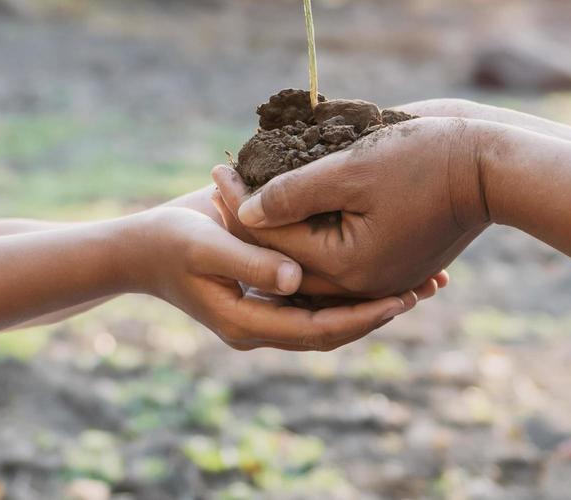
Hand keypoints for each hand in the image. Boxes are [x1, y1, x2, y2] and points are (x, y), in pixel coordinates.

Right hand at [125, 205, 419, 350]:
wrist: (139, 246)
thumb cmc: (168, 240)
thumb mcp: (206, 244)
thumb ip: (251, 261)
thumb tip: (297, 280)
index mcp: (249, 324)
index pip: (320, 330)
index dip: (364, 316)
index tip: (404, 298)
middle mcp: (265, 326)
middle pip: (336, 329)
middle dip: (383, 310)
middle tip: (431, 288)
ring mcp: (268, 311)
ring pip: (332, 315)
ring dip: (375, 298)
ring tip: (423, 279)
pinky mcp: (270, 291)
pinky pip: (321, 297)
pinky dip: (354, 284)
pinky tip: (383, 262)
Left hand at [212, 117, 491, 298]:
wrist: (491, 165)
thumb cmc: (424, 159)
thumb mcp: (351, 169)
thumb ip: (294, 193)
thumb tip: (246, 210)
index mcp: (347, 267)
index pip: (272, 239)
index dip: (238, 202)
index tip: (214, 169)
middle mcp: (361, 283)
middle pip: (284, 256)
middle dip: (250, 219)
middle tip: (218, 184)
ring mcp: (378, 275)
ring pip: (308, 260)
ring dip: (278, 229)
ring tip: (247, 192)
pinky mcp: (391, 259)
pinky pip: (337, 255)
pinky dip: (310, 234)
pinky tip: (290, 208)